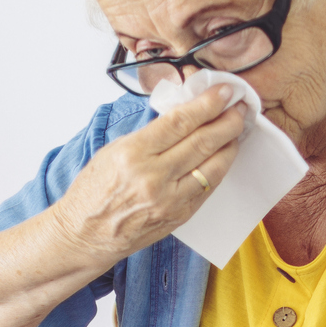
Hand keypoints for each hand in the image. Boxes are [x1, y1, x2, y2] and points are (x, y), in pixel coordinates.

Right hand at [48, 88, 244, 265]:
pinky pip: (208, 187)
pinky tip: (224, 155)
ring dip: (230, 144)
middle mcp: (153, 177)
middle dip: (228, 120)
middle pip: (203, 141)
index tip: (225, 91)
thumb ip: (150, 135)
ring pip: (213, 166)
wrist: (85, 235)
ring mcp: (169, 200)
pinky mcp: (179, 216)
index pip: (181, 121)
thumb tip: (185, 115)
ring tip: (237, 128)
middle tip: (241, 106)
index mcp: (133, 154)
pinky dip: (220, 168)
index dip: (208, 103)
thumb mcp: (114, 150)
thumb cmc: (93, 191)